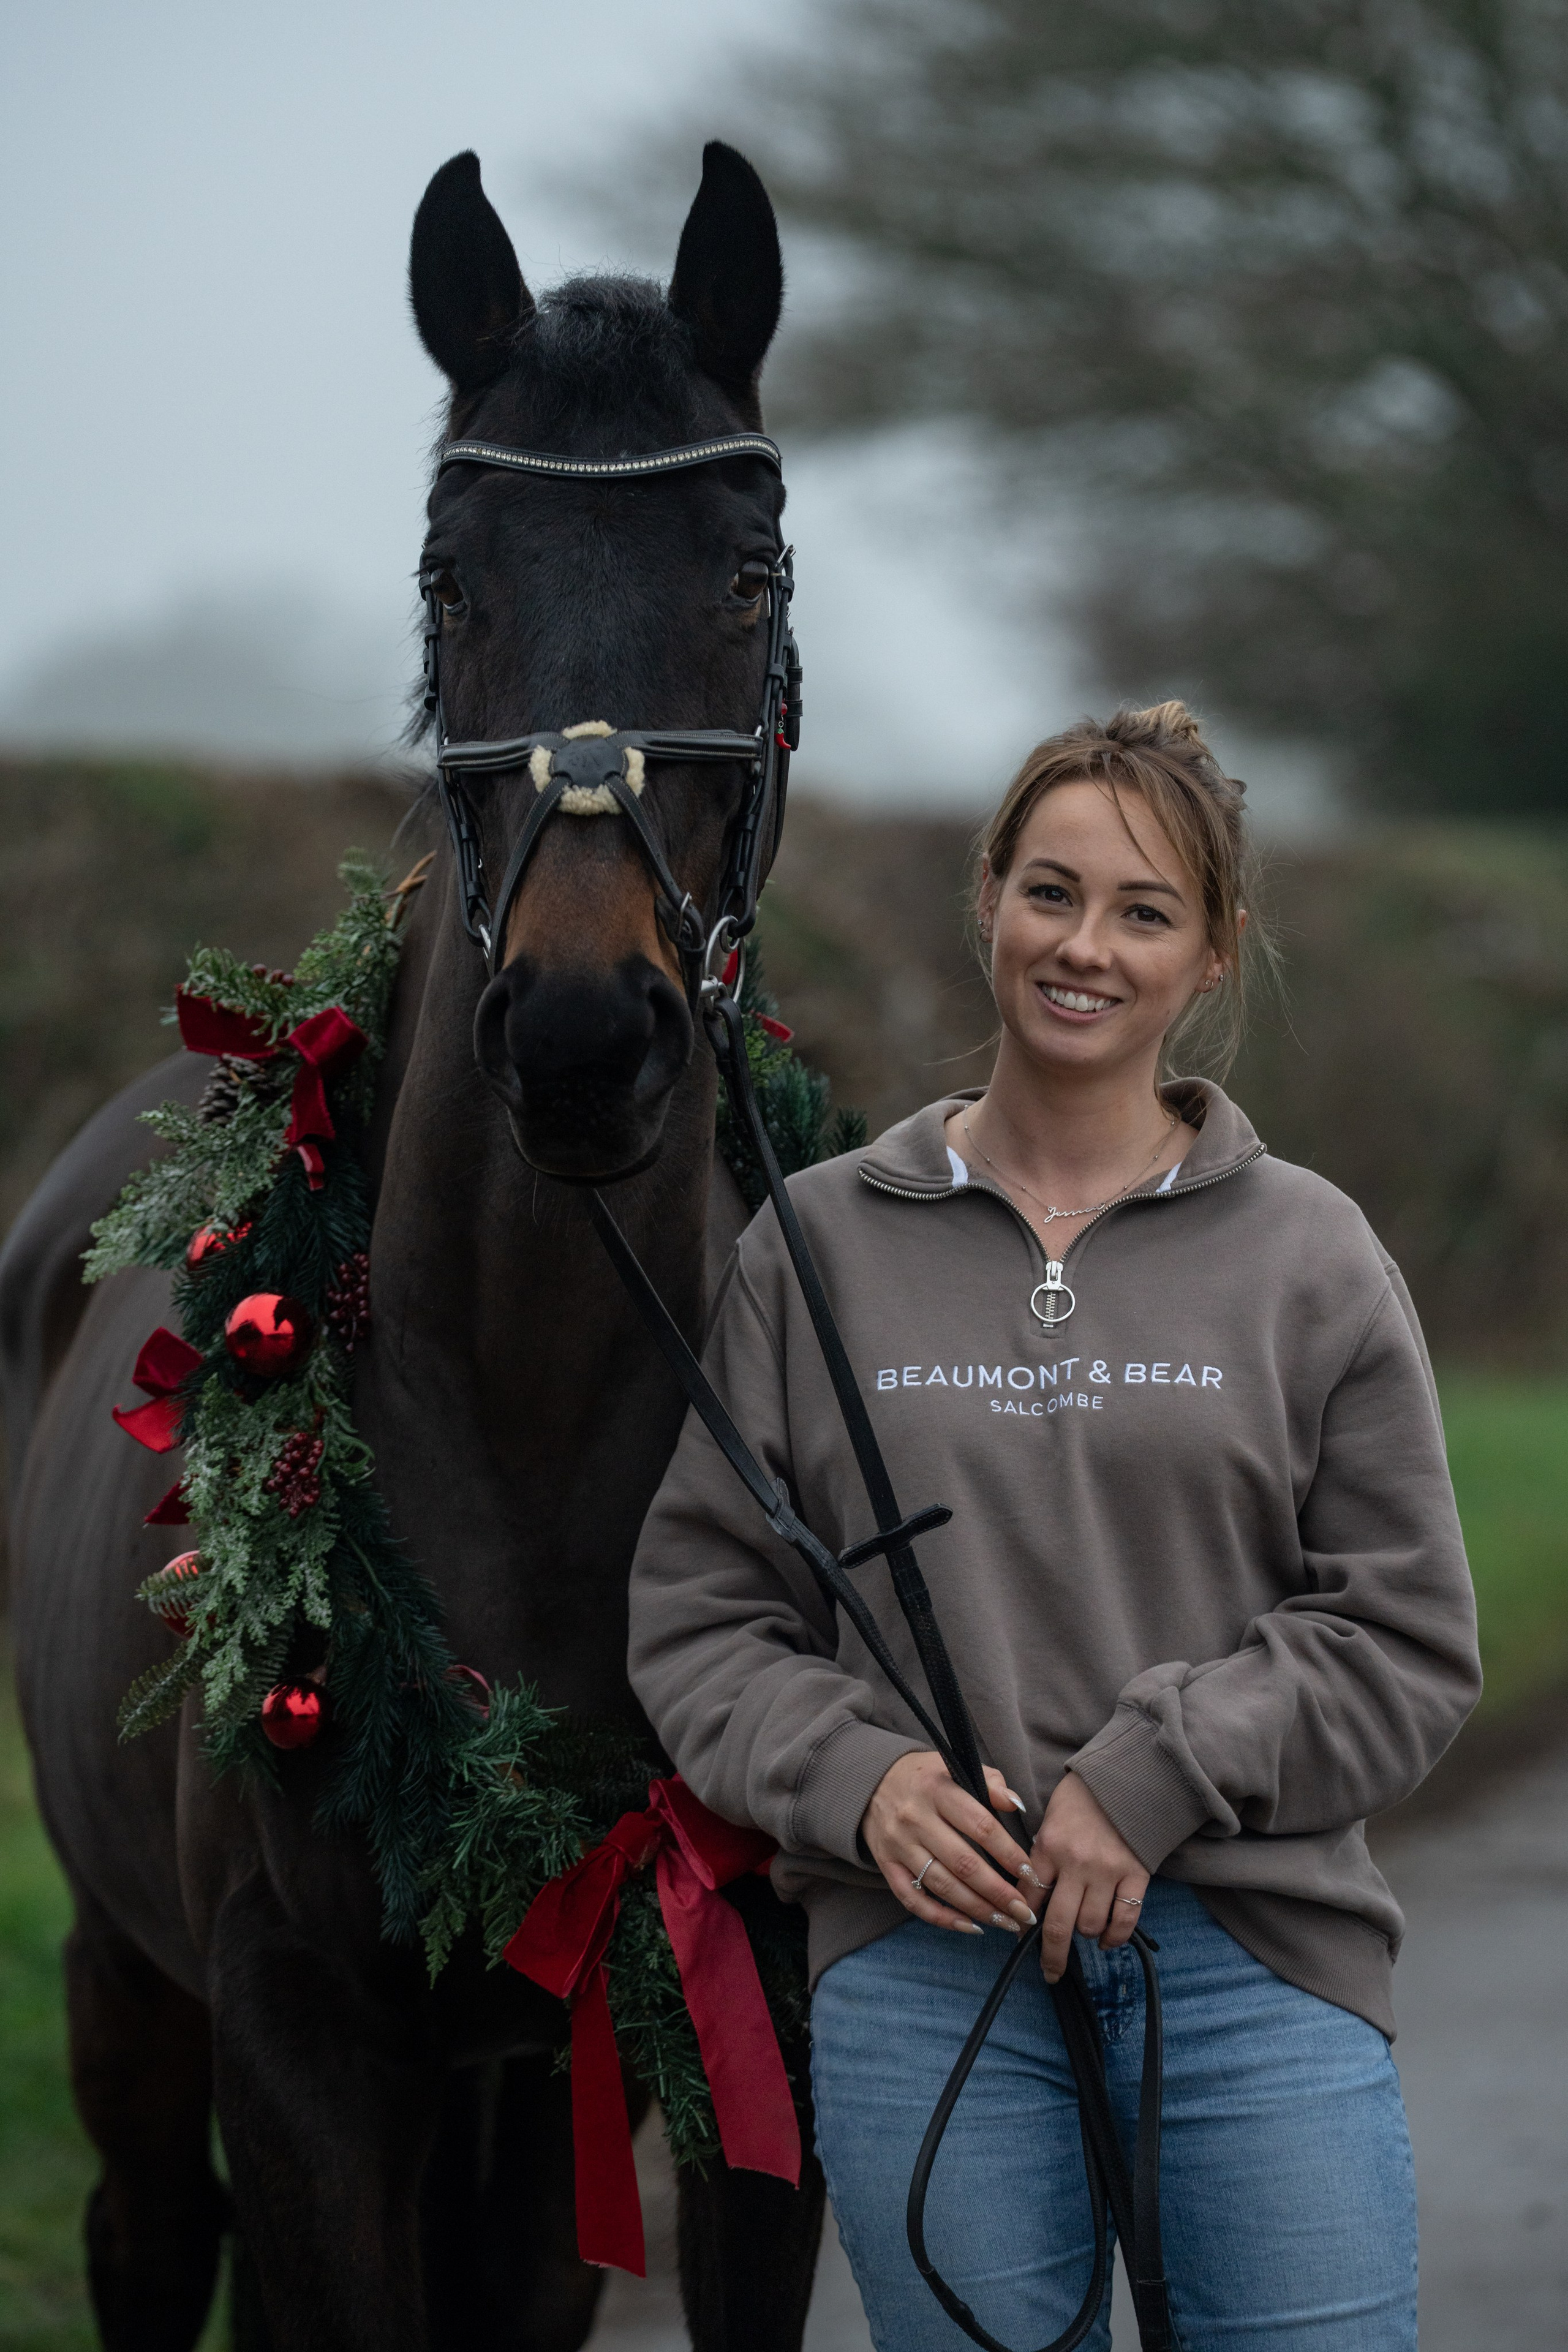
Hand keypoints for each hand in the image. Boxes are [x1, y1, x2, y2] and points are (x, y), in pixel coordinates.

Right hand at [860, 1752, 1038, 1934]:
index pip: (981, 1826)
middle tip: (1025, 1912)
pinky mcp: (886, 1865)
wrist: (871, 1782)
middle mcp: (916, 1818)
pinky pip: (913, 1900)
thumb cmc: (925, 1777)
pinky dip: (942, 1918)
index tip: (1030, 1873)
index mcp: (938, 1790)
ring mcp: (899, 1845)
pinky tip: (970, 1926)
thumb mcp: (955, 1766)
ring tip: (1007, 1922)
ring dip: (978, 1909)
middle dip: (999, 1892)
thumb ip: (991, 1782)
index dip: (1009, 1853)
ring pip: (943, 1886)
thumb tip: (1017, 1805)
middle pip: (964, 1863)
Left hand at [1029, 1772, 1148, 1981]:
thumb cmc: (1081, 1798)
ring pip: (1090, 1926)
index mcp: (1048, 1846)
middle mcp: (1075, 1863)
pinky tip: (1108, 1940)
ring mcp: (1107, 1871)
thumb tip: (1030, 1893)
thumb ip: (1040, 1855)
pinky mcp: (1136, 1875)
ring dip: (1085, 1936)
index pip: (1027, 1896)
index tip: (1021, 1936)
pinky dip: (1114, 1937)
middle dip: (1051, 1956)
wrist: (1125, 1777)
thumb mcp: (1049, 1820)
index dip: (1022, 1922)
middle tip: (1051, 1972)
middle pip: (1057, 1925)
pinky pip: (1124, 1920)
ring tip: (1084, 1930)